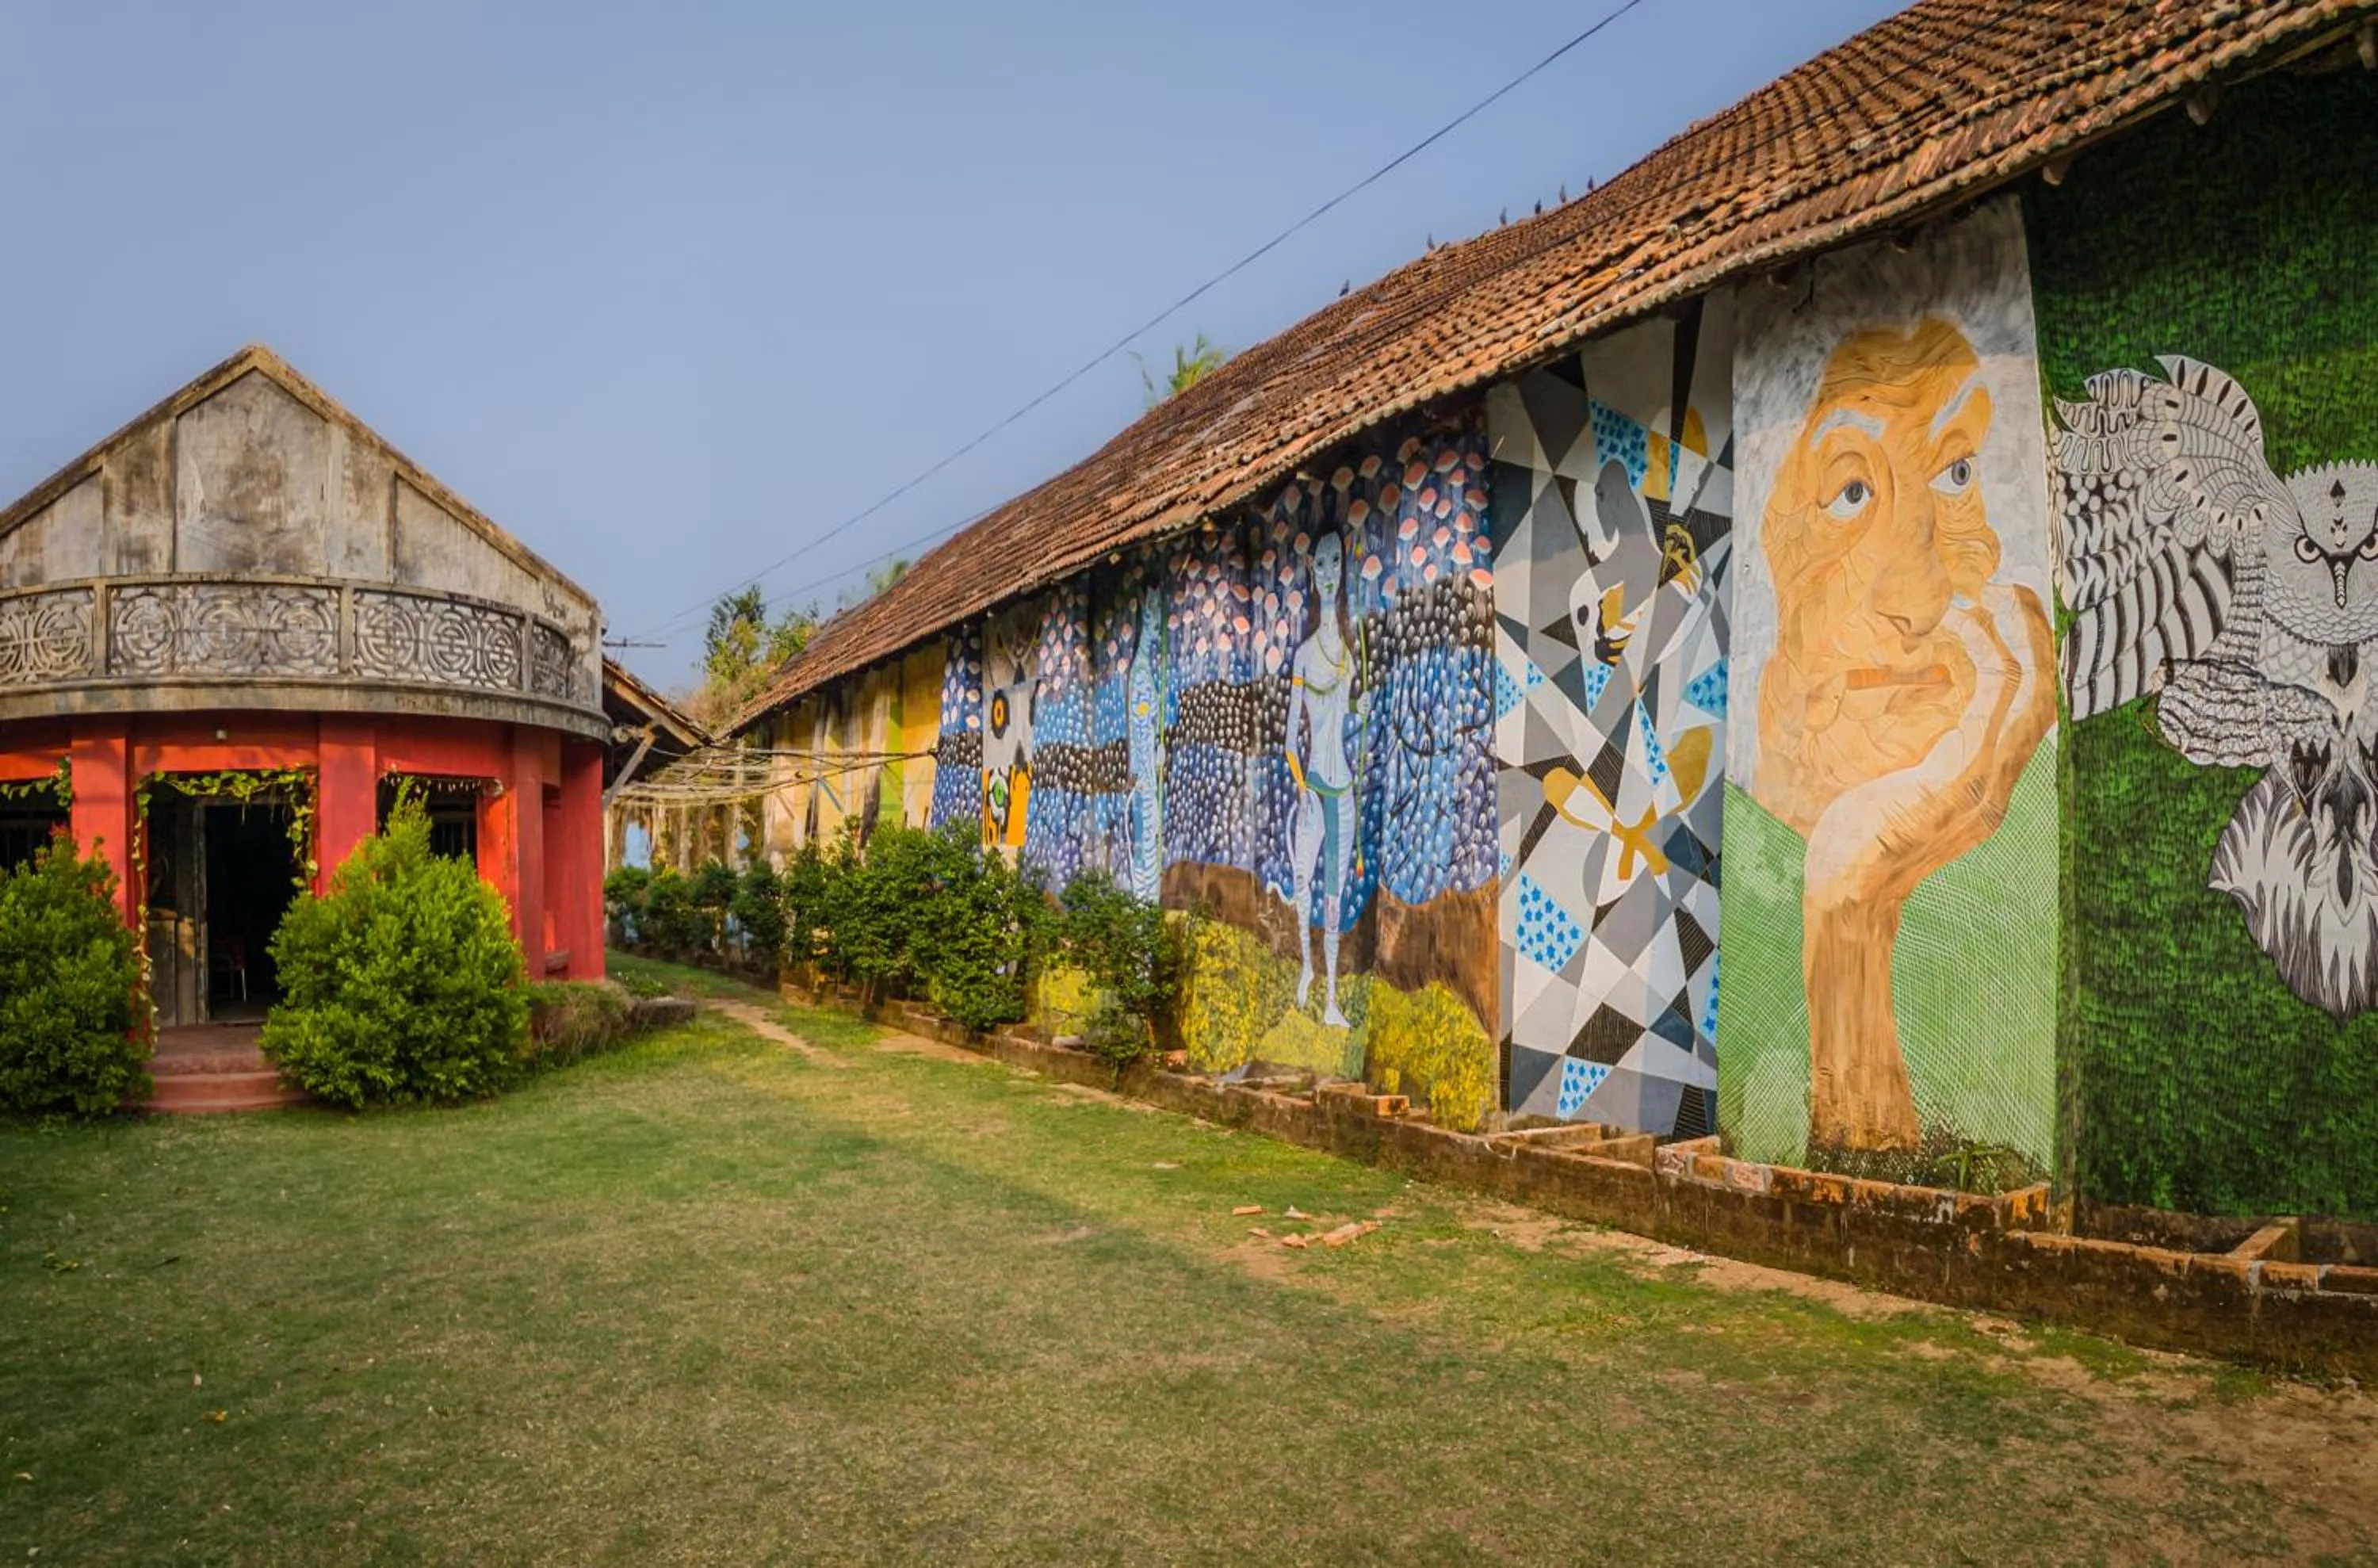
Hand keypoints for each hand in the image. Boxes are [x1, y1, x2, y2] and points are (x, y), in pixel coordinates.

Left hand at [1803, 584, 2053, 915]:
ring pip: (2031, 697)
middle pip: (2044, 698)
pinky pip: (1993, 708)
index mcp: (1986, 786)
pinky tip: (1967, 629)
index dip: (2024, 661)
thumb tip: (1907, 724)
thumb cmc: (1858, 844)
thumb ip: (1921, 759)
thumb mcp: (1900, 791)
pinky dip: (1988, 660)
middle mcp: (1998, 785)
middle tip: (2013, 589)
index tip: (1996, 617)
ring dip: (2020, 639)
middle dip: (2037, 639)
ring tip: (1998, 595)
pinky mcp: (1961, 782)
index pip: (2027, 714)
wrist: (1847, 895)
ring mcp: (1985, 785)